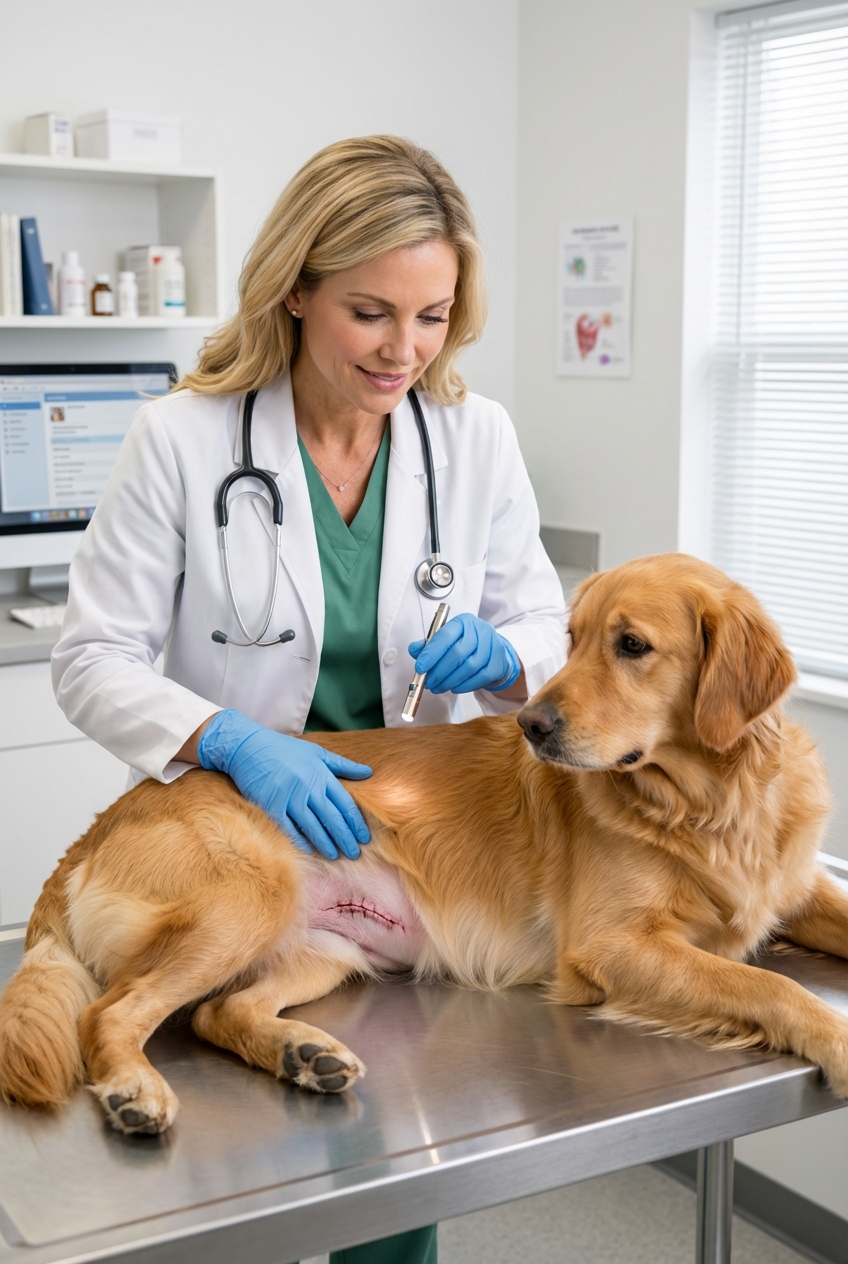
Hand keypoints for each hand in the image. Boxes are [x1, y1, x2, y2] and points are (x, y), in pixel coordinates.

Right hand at [197, 710, 371, 859]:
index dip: (356, 823)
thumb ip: (343, 765)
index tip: (364, 837)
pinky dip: (300, 840)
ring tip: (335, 856)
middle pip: (333, 819)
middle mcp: (309, 788)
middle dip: (345, 838)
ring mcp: (290, 797)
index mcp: (322, 775)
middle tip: (355, 854)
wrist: (249, 747)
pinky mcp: (272, 805)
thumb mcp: (317, 752)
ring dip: (326, 844)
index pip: (345, 804)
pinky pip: (289, 828)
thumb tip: (369, 772)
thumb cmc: (285, 749)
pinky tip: (309, 850)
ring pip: (314, 827)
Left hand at [408, 613, 520, 694]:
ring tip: (439, 687)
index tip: (420, 668)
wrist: (491, 652)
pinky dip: (464, 686)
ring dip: (450, 681)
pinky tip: (454, 688)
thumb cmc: (464, 645)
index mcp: (463, 621)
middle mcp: (480, 629)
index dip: (431, 653)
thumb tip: (414, 650)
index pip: (445, 635)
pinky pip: (481, 677)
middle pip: (458, 653)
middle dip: (439, 671)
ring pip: (470, 667)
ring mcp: (493, 645)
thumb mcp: (445, 640)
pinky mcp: (499, 661)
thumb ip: (428, 644)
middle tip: (428, 683)